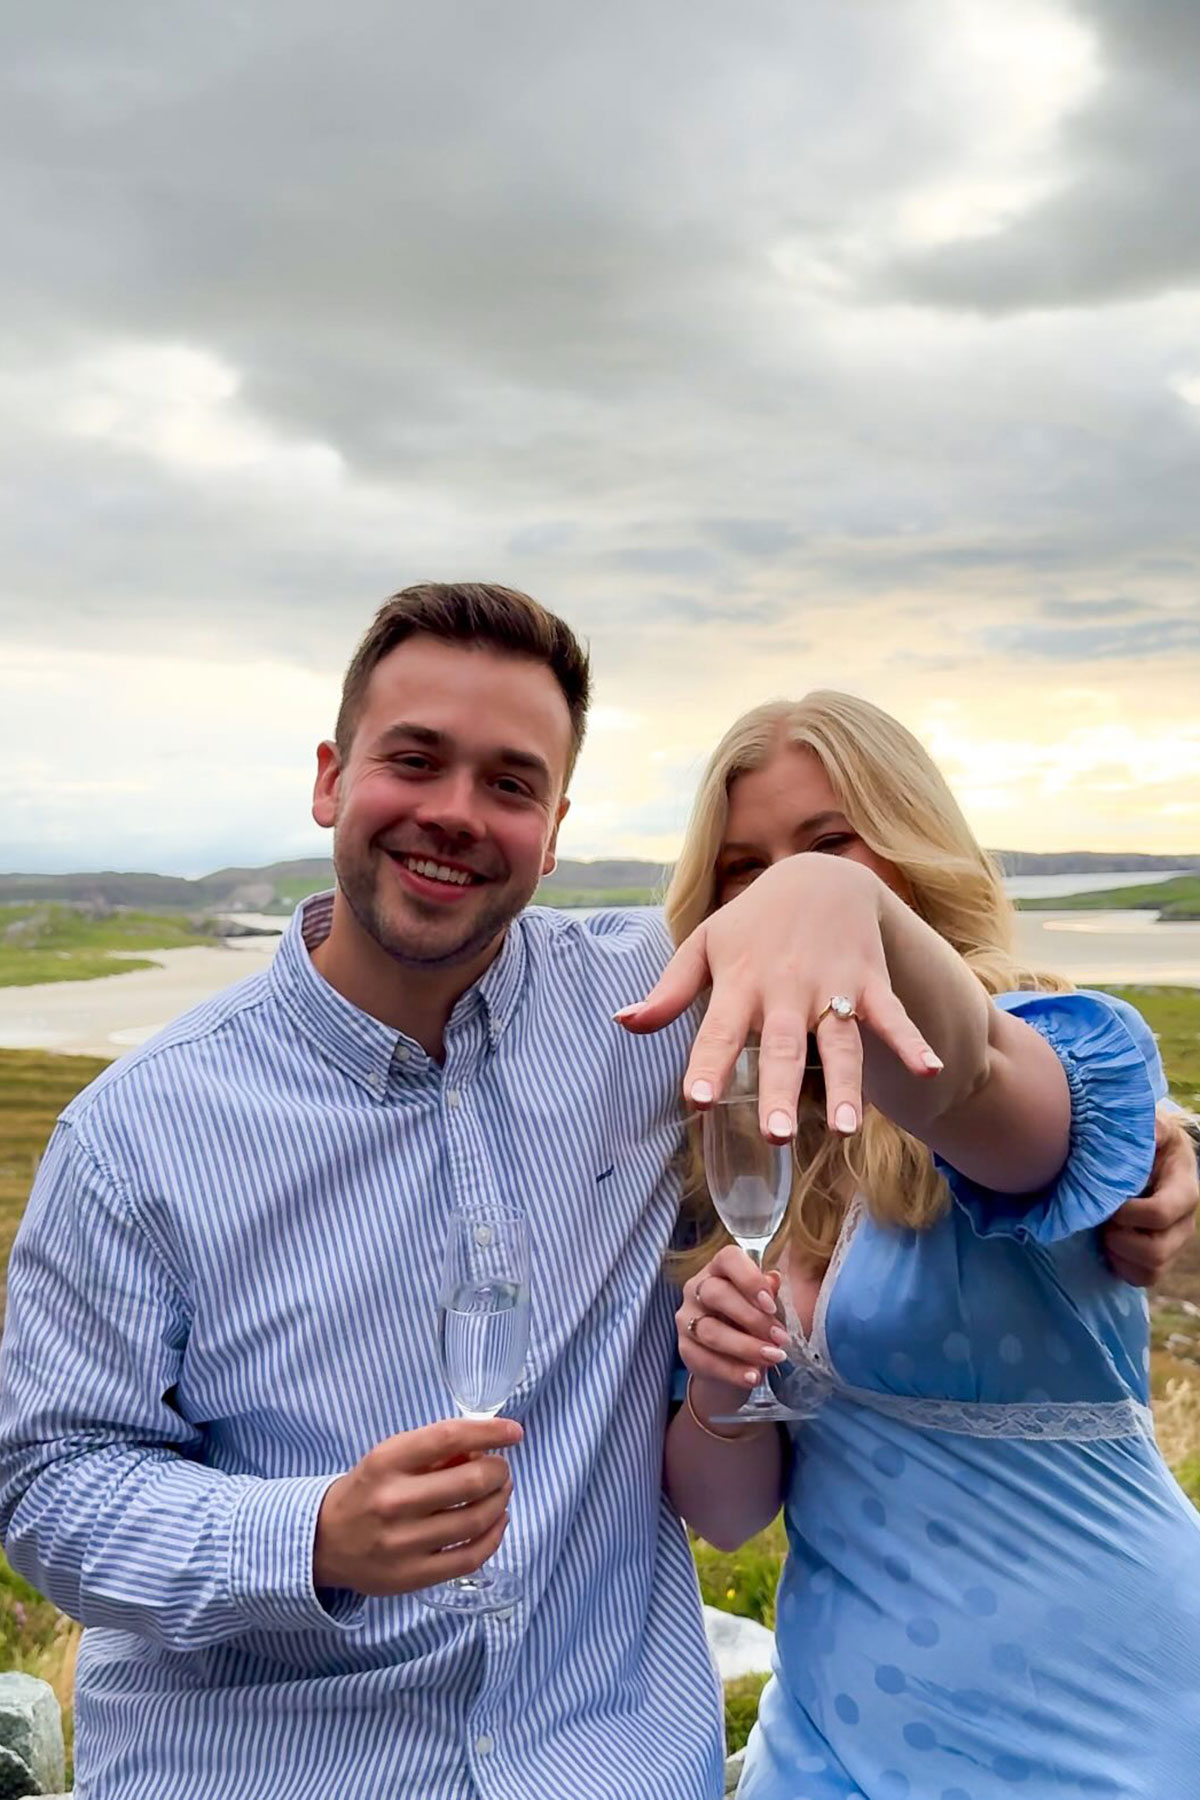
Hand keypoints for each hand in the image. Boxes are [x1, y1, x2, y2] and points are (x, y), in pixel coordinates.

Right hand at [313, 1416, 522, 1595]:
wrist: (324, 1542)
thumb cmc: (367, 1490)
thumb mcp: (390, 1457)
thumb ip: (435, 1452)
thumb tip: (485, 1449)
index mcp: (386, 1462)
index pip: (448, 1438)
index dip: (489, 1432)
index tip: (514, 1432)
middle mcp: (394, 1502)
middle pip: (470, 1482)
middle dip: (498, 1471)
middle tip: (501, 1469)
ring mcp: (403, 1544)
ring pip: (475, 1520)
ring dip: (500, 1501)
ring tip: (500, 1493)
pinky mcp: (413, 1576)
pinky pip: (469, 1557)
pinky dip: (494, 1537)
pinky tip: (497, 1522)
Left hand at [616, 855, 940, 1137]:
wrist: (819, 877)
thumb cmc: (752, 923)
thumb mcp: (704, 945)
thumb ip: (668, 992)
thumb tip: (622, 1022)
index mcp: (740, 983)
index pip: (718, 1029)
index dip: (706, 1063)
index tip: (697, 1099)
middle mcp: (786, 989)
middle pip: (782, 1046)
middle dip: (780, 1090)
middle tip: (778, 1136)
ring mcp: (832, 987)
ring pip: (840, 1041)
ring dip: (848, 1083)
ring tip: (849, 1128)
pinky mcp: (871, 982)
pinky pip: (893, 1017)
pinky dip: (912, 1041)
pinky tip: (930, 1070)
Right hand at [678, 1245, 787, 1399]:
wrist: (731, 1363)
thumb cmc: (751, 1323)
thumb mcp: (765, 1307)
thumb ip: (769, 1293)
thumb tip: (774, 1279)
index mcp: (719, 1269)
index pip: (729, 1259)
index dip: (750, 1279)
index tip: (771, 1305)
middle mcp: (696, 1289)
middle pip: (717, 1294)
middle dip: (753, 1318)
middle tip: (781, 1339)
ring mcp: (686, 1319)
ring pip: (710, 1331)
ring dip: (746, 1347)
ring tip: (773, 1358)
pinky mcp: (684, 1349)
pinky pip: (706, 1360)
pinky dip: (733, 1371)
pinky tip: (754, 1377)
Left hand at [1101, 1106, 1198, 1286]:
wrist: (1152, 1157)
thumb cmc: (1149, 1141)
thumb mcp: (1153, 1128)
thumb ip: (1150, 1129)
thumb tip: (1146, 1127)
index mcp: (1184, 1190)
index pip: (1160, 1214)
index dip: (1128, 1214)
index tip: (1109, 1202)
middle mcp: (1184, 1223)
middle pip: (1157, 1249)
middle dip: (1120, 1237)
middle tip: (1102, 1219)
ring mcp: (1174, 1243)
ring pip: (1152, 1268)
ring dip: (1119, 1252)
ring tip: (1103, 1229)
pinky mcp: (1160, 1258)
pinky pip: (1144, 1278)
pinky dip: (1122, 1267)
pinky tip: (1108, 1246)